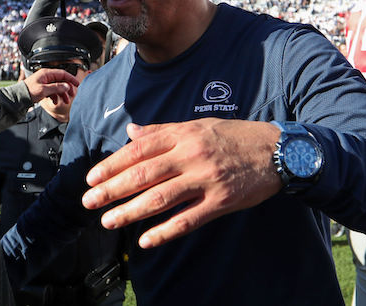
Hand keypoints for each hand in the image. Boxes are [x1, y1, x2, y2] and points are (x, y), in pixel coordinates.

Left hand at [22, 68, 78, 104]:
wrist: (19, 98)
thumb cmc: (28, 91)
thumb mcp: (44, 90)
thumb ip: (57, 87)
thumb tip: (67, 86)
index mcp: (46, 74)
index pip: (62, 73)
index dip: (71, 78)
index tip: (77, 84)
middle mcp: (46, 77)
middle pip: (61, 81)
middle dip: (67, 88)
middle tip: (72, 94)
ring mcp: (44, 83)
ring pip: (57, 87)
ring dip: (62, 94)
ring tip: (65, 101)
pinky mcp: (43, 89)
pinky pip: (53, 91)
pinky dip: (55, 96)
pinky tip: (55, 102)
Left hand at [81, 118, 282, 248]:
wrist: (276, 150)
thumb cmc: (233, 136)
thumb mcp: (197, 125)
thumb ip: (163, 131)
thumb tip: (131, 132)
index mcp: (183, 134)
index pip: (139, 150)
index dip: (112, 164)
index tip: (92, 178)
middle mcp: (191, 155)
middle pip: (143, 174)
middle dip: (112, 189)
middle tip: (89, 202)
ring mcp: (206, 179)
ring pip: (161, 198)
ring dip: (131, 211)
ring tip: (109, 221)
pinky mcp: (221, 201)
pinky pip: (188, 220)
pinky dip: (165, 231)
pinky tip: (146, 240)